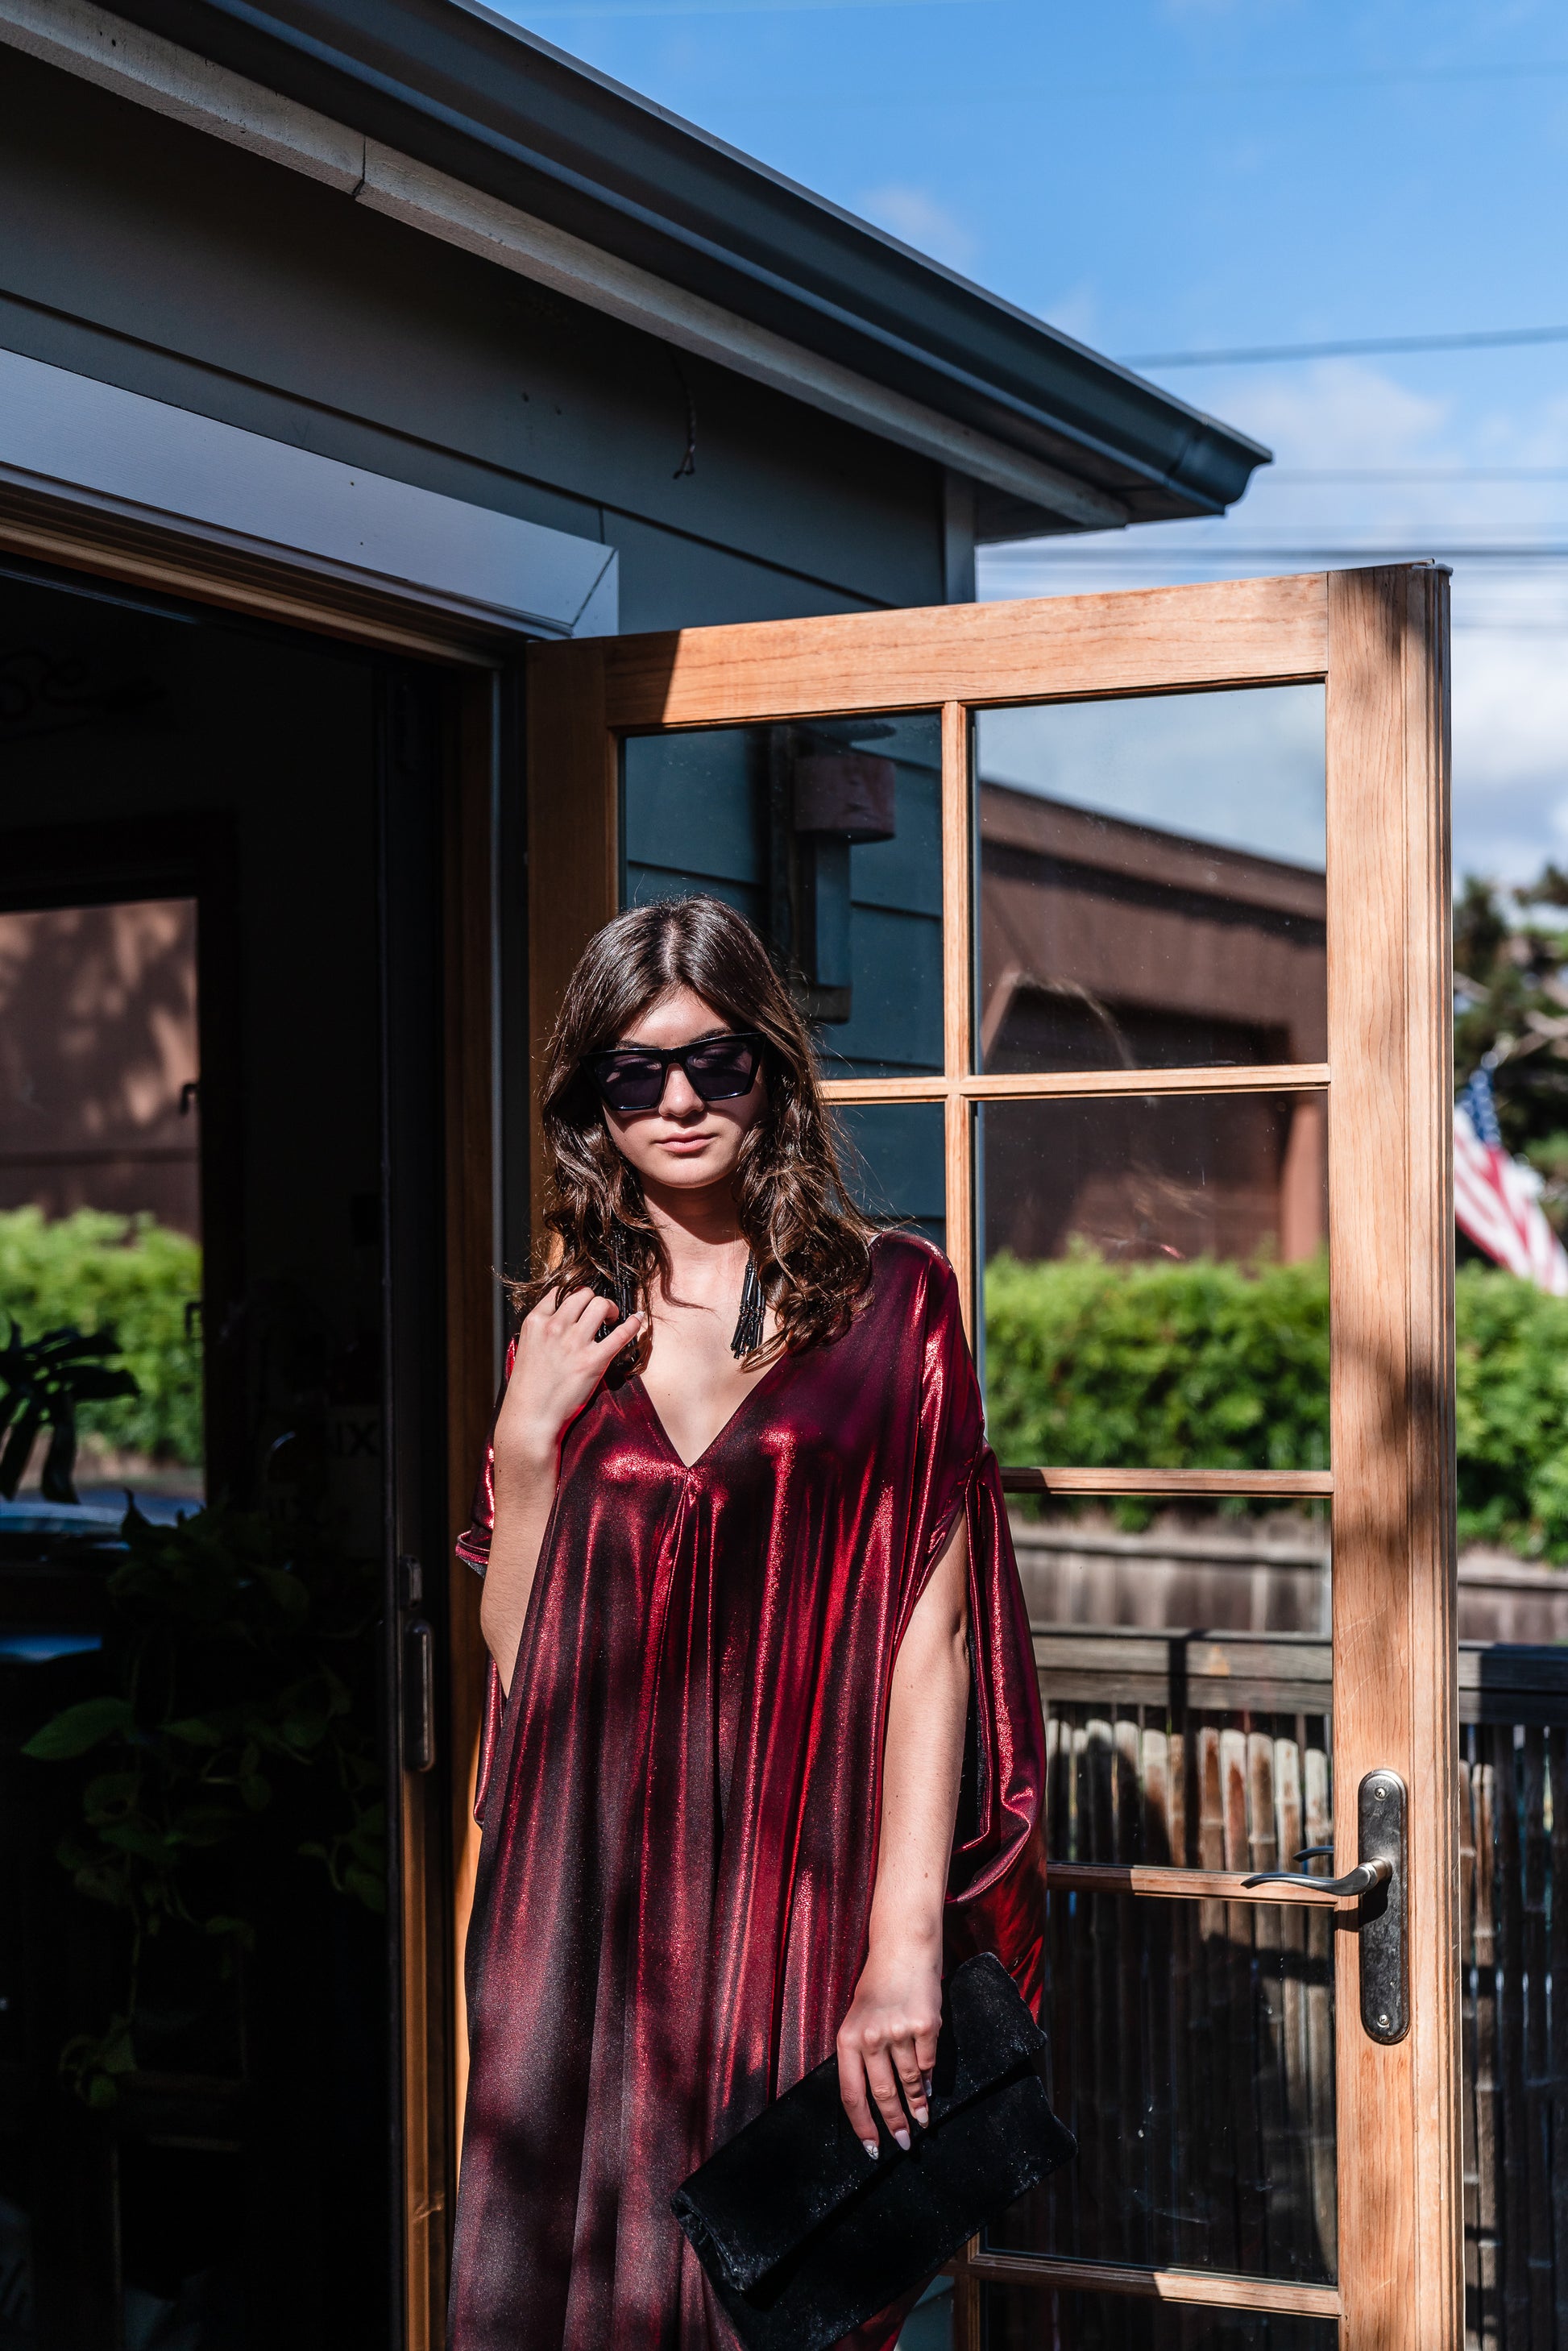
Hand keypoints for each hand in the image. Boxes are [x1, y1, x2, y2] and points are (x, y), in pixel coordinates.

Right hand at [493, 1285, 644, 1473]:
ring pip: (600, 1305)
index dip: (574, 1295)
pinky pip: (620, 1333)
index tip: (582, 1303)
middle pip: (583, 1294)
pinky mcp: (593, 1361)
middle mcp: (554, 1327)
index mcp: (535, 1322)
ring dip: (610, 1308)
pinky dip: (632, 1324)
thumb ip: (542, 1332)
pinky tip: (637, 1320)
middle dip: (595, 1300)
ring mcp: (574, 1343)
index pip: (560, 1291)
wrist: (530, 1418)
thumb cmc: (528, 1389)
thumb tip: (562, 1321)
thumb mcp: (527, 1349)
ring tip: (611, 1320)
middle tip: (600, 1313)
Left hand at [836, 1948, 940, 2155]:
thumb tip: (876, 2097)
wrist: (902, 1948)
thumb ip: (863, 2054)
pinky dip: (930, 2081)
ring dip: (917, 2106)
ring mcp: (898, 2032)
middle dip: (894, 2123)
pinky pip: (928, 2064)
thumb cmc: (878, 1985)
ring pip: (909, 2082)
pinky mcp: (925, 2025)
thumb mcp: (858, 2018)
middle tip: (904, 2144)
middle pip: (882, 2094)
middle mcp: (871, 2038)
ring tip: (922, 2122)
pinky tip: (930, 2091)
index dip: (862, 2125)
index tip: (873, 2148)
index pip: (851, 2093)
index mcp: (847, 2038)